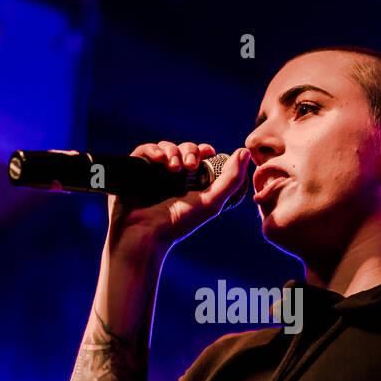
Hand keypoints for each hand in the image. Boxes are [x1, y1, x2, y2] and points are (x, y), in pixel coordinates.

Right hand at [102, 141, 252, 261]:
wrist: (145, 233)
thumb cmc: (180, 222)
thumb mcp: (211, 202)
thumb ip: (231, 179)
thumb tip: (245, 152)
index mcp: (192, 182)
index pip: (200, 156)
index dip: (204, 150)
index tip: (207, 153)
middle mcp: (173, 175)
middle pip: (184, 148)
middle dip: (190, 151)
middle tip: (190, 165)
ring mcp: (154, 172)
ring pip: (166, 147)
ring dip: (173, 151)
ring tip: (174, 167)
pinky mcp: (135, 169)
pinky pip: (145, 150)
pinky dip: (153, 150)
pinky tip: (159, 159)